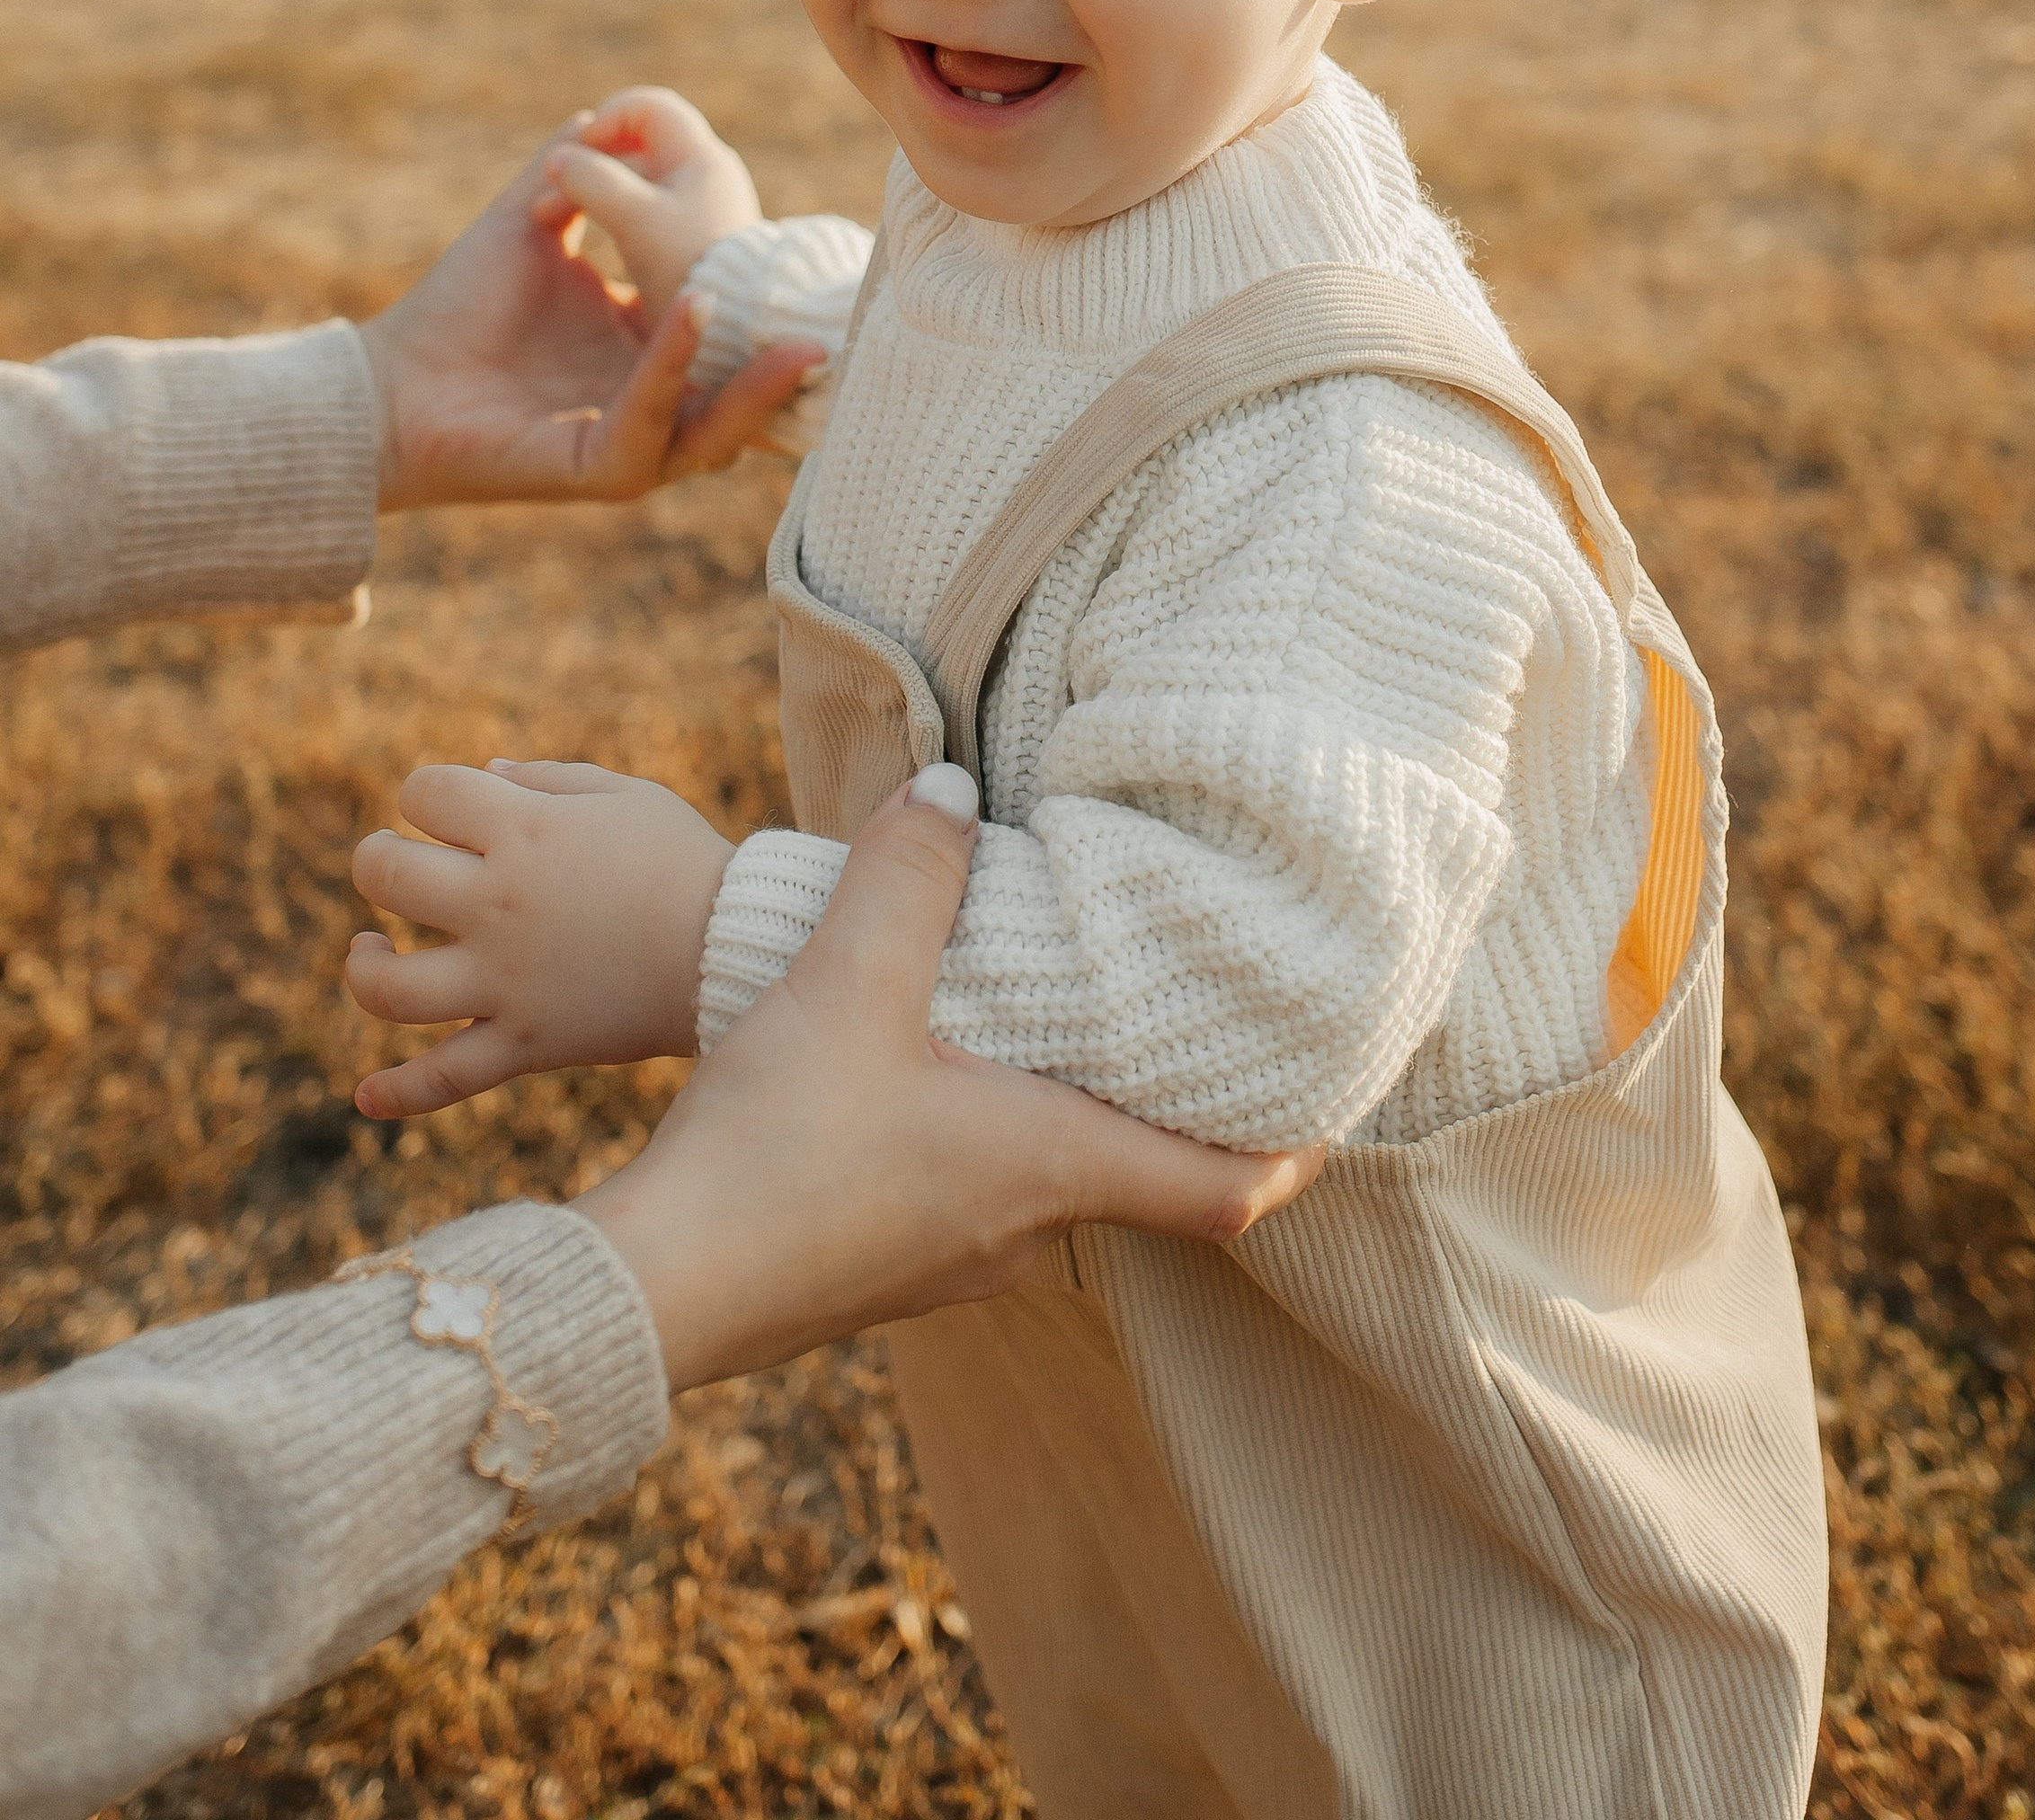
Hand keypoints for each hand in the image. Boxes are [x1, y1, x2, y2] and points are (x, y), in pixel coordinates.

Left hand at [347, 762, 732, 1116]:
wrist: (736, 948)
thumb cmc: (684, 860)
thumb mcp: (626, 795)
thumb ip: (550, 779)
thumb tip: (484, 773)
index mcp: (523, 830)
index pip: (426, 792)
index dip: (425, 794)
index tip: (447, 808)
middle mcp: (497, 903)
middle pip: (386, 874)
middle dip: (378, 861)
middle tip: (394, 864)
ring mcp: (503, 981)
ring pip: (388, 986)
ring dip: (361, 965)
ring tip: (369, 949)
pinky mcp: (524, 1043)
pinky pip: (444, 1080)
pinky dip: (399, 1094)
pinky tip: (365, 1096)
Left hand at [356, 112, 820, 509]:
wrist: (387, 382)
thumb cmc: (457, 309)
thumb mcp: (529, 228)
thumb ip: (575, 179)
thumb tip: (605, 116)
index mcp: (652, 352)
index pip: (734, 334)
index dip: (774, 301)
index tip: (817, 258)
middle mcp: (656, 404)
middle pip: (748, 393)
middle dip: (798, 365)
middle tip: (846, 323)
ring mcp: (636, 444)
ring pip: (719, 427)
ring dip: (758, 383)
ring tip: (799, 342)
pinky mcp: (600, 470)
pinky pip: (652, 424)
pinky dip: (675, 367)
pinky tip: (694, 312)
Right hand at [535, 85, 760, 325]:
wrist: (736, 329)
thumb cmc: (689, 269)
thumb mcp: (635, 220)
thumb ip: (592, 181)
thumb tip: (559, 158)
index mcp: (700, 158)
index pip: (648, 108)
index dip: (606, 120)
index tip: (577, 155)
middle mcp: (704, 174)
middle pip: (636, 145)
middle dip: (588, 163)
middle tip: (547, 199)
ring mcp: (699, 206)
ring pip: (634, 181)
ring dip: (592, 191)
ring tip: (548, 218)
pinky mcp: (690, 238)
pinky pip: (643, 210)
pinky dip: (612, 215)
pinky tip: (587, 239)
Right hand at [574, 779, 1326, 1390]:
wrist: (657, 1288)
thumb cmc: (776, 1144)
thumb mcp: (849, 978)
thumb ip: (911, 874)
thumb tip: (955, 788)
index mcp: (1051, 1169)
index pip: (1226, 1191)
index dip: (1293, 1150)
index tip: (1334, 1100)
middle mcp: (1023, 1229)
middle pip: (1140, 1173)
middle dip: (1170, 1100)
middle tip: (1194, 1016)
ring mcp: (954, 1258)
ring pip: (1051, 1176)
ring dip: (1068, 1107)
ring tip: (1065, 1017)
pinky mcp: (886, 1261)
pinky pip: (977, 1190)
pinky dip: (992, 1129)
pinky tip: (941, 1067)